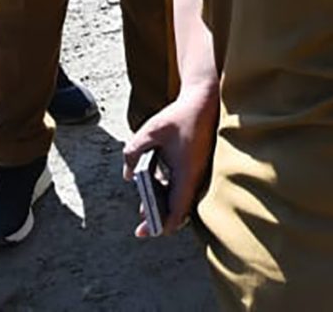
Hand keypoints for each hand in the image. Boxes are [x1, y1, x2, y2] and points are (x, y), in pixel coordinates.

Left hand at [123, 87, 215, 238]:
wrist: (204, 99)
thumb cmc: (180, 116)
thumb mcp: (149, 132)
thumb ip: (133, 153)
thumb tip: (128, 175)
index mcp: (186, 173)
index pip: (177, 210)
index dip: (162, 224)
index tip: (146, 232)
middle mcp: (194, 176)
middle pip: (180, 209)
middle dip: (160, 219)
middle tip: (142, 229)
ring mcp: (197, 171)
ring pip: (181, 197)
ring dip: (164, 204)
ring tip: (144, 210)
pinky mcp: (195, 165)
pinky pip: (183, 186)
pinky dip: (169, 192)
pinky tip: (155, 187)